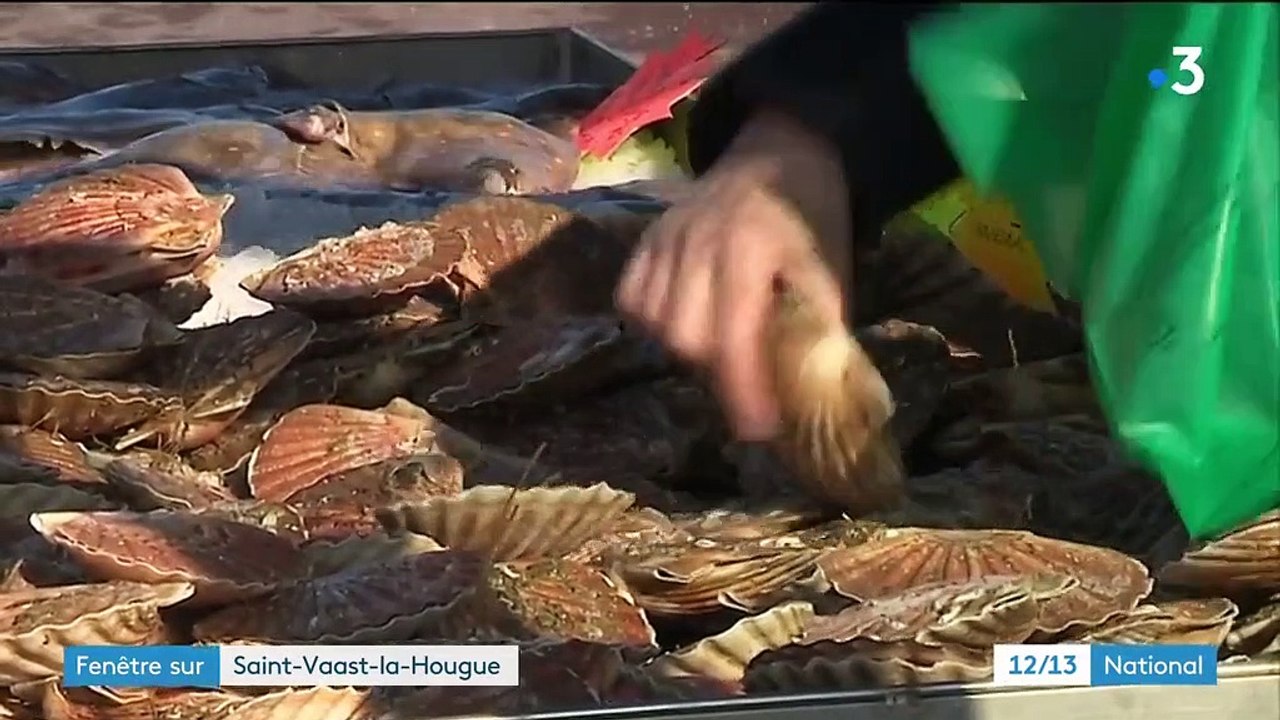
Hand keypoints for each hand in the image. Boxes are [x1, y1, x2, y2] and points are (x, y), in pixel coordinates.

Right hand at [615, 110, 851, 440]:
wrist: (780, 151)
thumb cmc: (813, 216)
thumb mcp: (832, 268)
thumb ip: (821, 328)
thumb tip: (814, 398)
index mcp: (748, 248)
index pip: (734, 335)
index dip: (743, 389)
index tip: (758, 429)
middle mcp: (695, 243)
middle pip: (685, 337)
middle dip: (717, 371)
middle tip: (747, 381)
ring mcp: (664, 238)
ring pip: (655, 323)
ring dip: (685, 349)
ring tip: (719, 347)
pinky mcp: (645, 238)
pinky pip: (631, 298)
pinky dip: (653, 321)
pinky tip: (684, 321)